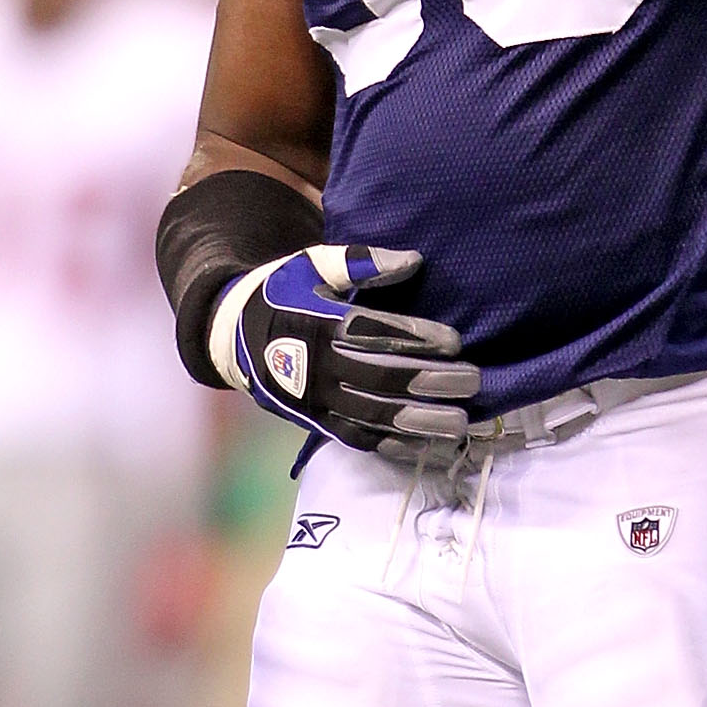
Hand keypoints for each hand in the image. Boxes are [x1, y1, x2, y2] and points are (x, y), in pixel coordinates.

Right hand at [213, 244, 480, 455]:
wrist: (234, 336)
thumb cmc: (283, 292)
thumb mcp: (311, 264)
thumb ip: (359, 263)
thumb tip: (413, 261)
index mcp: (316, 322)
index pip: (373, 333)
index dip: (415, 337)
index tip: (454, 342)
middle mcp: (316, 366)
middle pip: (380, 379)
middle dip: (430, 382)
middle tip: (472, 380)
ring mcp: (316, 400)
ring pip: (373, 417)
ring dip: (421, 423)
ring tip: (460, 423)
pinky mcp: (316, 422)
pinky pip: (359, 440)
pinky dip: (395, 445)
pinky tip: (429, 445)